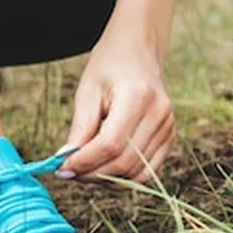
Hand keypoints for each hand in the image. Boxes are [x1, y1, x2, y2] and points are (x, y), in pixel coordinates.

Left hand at [60, 32, 174, 182]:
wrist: (137, 53)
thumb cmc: (109, 67)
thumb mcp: (88, 92)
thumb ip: (80, 129)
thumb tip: (67, 164)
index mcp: (138, 96)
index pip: (110, 144)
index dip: (85, 162)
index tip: (62, 168)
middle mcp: (159, 114)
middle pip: (124, 163)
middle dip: (92, 174)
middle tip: (69, 171)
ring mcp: (168, 127)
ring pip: (136, 173)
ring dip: (107, 179)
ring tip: (86, 167)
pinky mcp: (170, 138)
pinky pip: (148, 172)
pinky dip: (124, 177)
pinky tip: (106, 167)